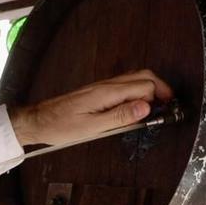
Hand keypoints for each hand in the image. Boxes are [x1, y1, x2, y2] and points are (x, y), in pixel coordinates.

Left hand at [7, 69, 174, 146]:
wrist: (38, 121)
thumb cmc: (61, 127)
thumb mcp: (92, 127)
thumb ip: (120, 117)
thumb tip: (146, 106)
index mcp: (107, 92)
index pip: (145, 86)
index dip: (159, 98)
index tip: (165, 113)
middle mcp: (107, 84)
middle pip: (144, 76)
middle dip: (160, 89)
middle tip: (167, 107)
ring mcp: (103, 86)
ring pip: (135, 79)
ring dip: (150, 89)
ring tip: (156, 108)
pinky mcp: (98, 91)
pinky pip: (125, 85)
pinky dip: (137, 92)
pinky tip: (137, 107)